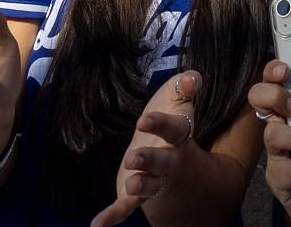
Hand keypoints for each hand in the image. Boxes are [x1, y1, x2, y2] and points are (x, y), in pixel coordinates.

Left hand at [91, 70, 202, 226]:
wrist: (180, 166)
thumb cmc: (174, 123)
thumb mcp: (180, 100)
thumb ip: (186, 86)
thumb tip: (194, 77)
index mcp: (179, 136)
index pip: (174, 129)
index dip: (160, 124)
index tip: (144, 119)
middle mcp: (169, 160)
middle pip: (161, 161)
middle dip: (149, 159)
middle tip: (134, 157)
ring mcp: (153, 179)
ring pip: (148, 184)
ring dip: (140, 185)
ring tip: (130, 185)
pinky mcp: (136, 195)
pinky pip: (125, 206)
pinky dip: (112, 216)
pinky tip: (96, 225)